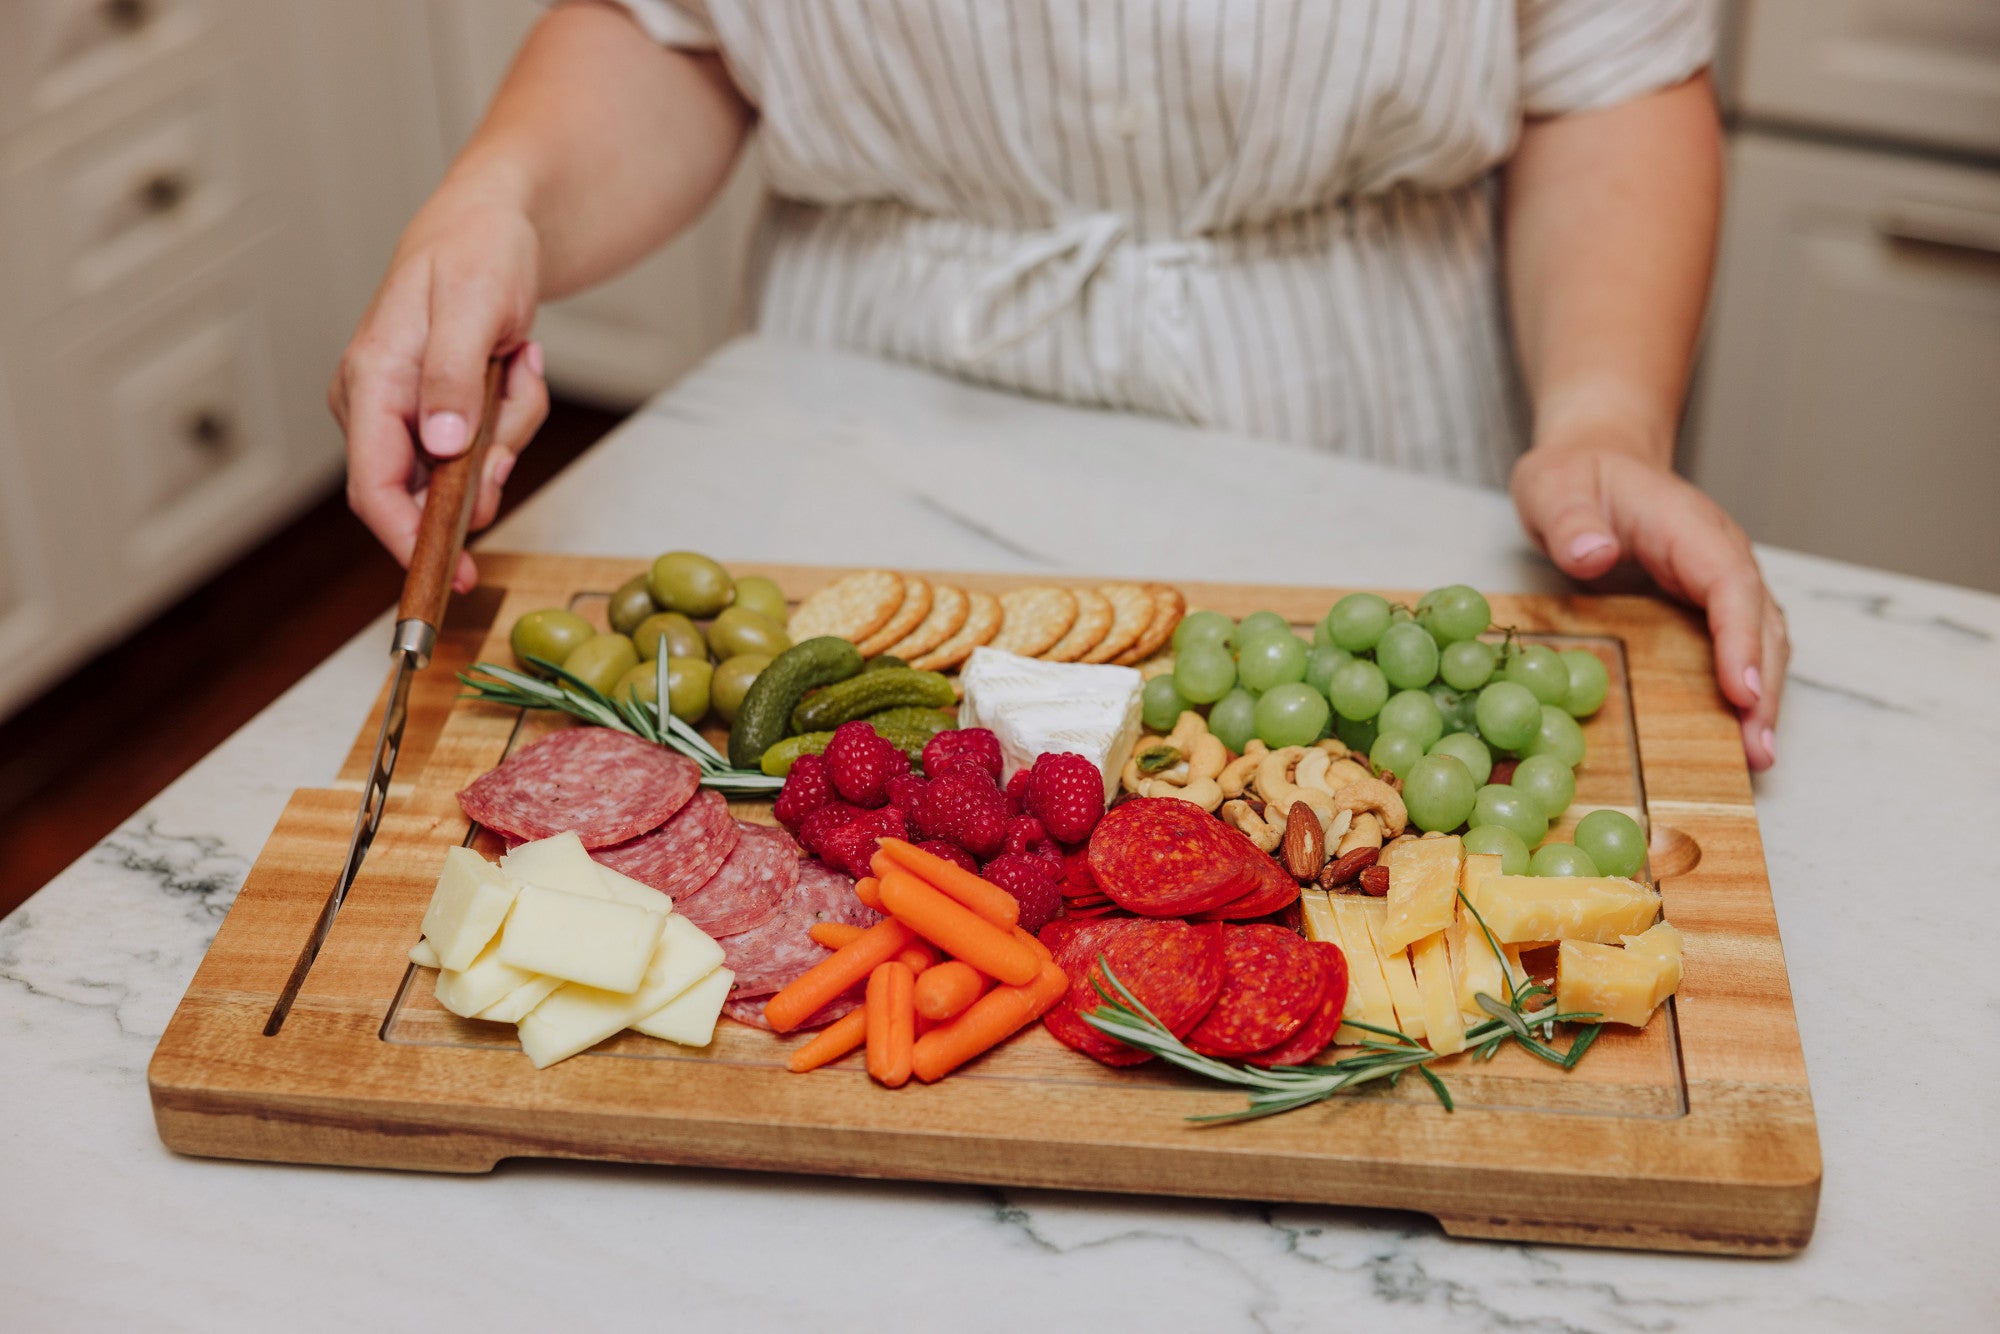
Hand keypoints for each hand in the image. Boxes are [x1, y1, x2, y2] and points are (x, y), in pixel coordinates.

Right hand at [329, 195, 548, 592]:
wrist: (493, 226)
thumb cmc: (476, 252)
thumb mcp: (473, 306)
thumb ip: (454, 378)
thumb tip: (440, 447)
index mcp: (370, 382)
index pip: (373, 486)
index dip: (406, 540)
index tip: (447, 574)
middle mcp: (376, 405)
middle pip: (428, 489)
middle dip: (485, 467)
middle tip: (517, 398)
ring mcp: (407, 413)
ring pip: (468, 470)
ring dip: (509, 425)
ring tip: (515, 355)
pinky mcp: (438, 415)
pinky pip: (486, 446)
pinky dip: (512, 414)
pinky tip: (514, 359)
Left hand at [1511, 443, 1786, 770]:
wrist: (1597, 458)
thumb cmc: (1575, 475)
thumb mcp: (1555, 487)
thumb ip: (1572, 519)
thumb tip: (1595, 553)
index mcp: (1688, 527)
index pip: (1729, 584)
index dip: (1739, 639)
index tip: (1743, 691)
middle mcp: (1718, 555)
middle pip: (1759, 622)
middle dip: (1764, 687)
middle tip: (1758, 750)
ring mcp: (1719, 579)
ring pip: (1760, 639)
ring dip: (1764, 696)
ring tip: (1758, 757)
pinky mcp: (1708, 603)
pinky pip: (1739, 645)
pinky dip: (1746, 687)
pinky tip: (1738, 732)